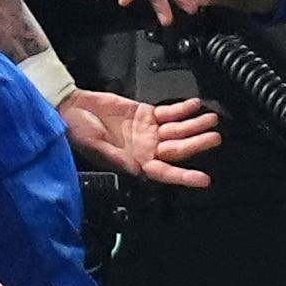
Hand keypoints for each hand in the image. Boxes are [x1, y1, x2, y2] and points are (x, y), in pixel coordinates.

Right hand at [59, 89, 219, 187]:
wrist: (71, 108)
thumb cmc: (77, 132)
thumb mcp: (96, 148)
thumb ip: (119, 158)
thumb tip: (138, 169)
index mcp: (135, 163)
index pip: (165, 172)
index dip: (184, 177)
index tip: (203, 179)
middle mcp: (145, 149)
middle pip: (178, 149)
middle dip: (197, 144)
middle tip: (214, 138)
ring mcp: (147, 131)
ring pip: (178, 130)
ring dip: (195, 125)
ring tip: (211, 119)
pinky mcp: (145, 113)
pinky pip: (169, 113)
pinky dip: (182, 109)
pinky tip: (194, 106)